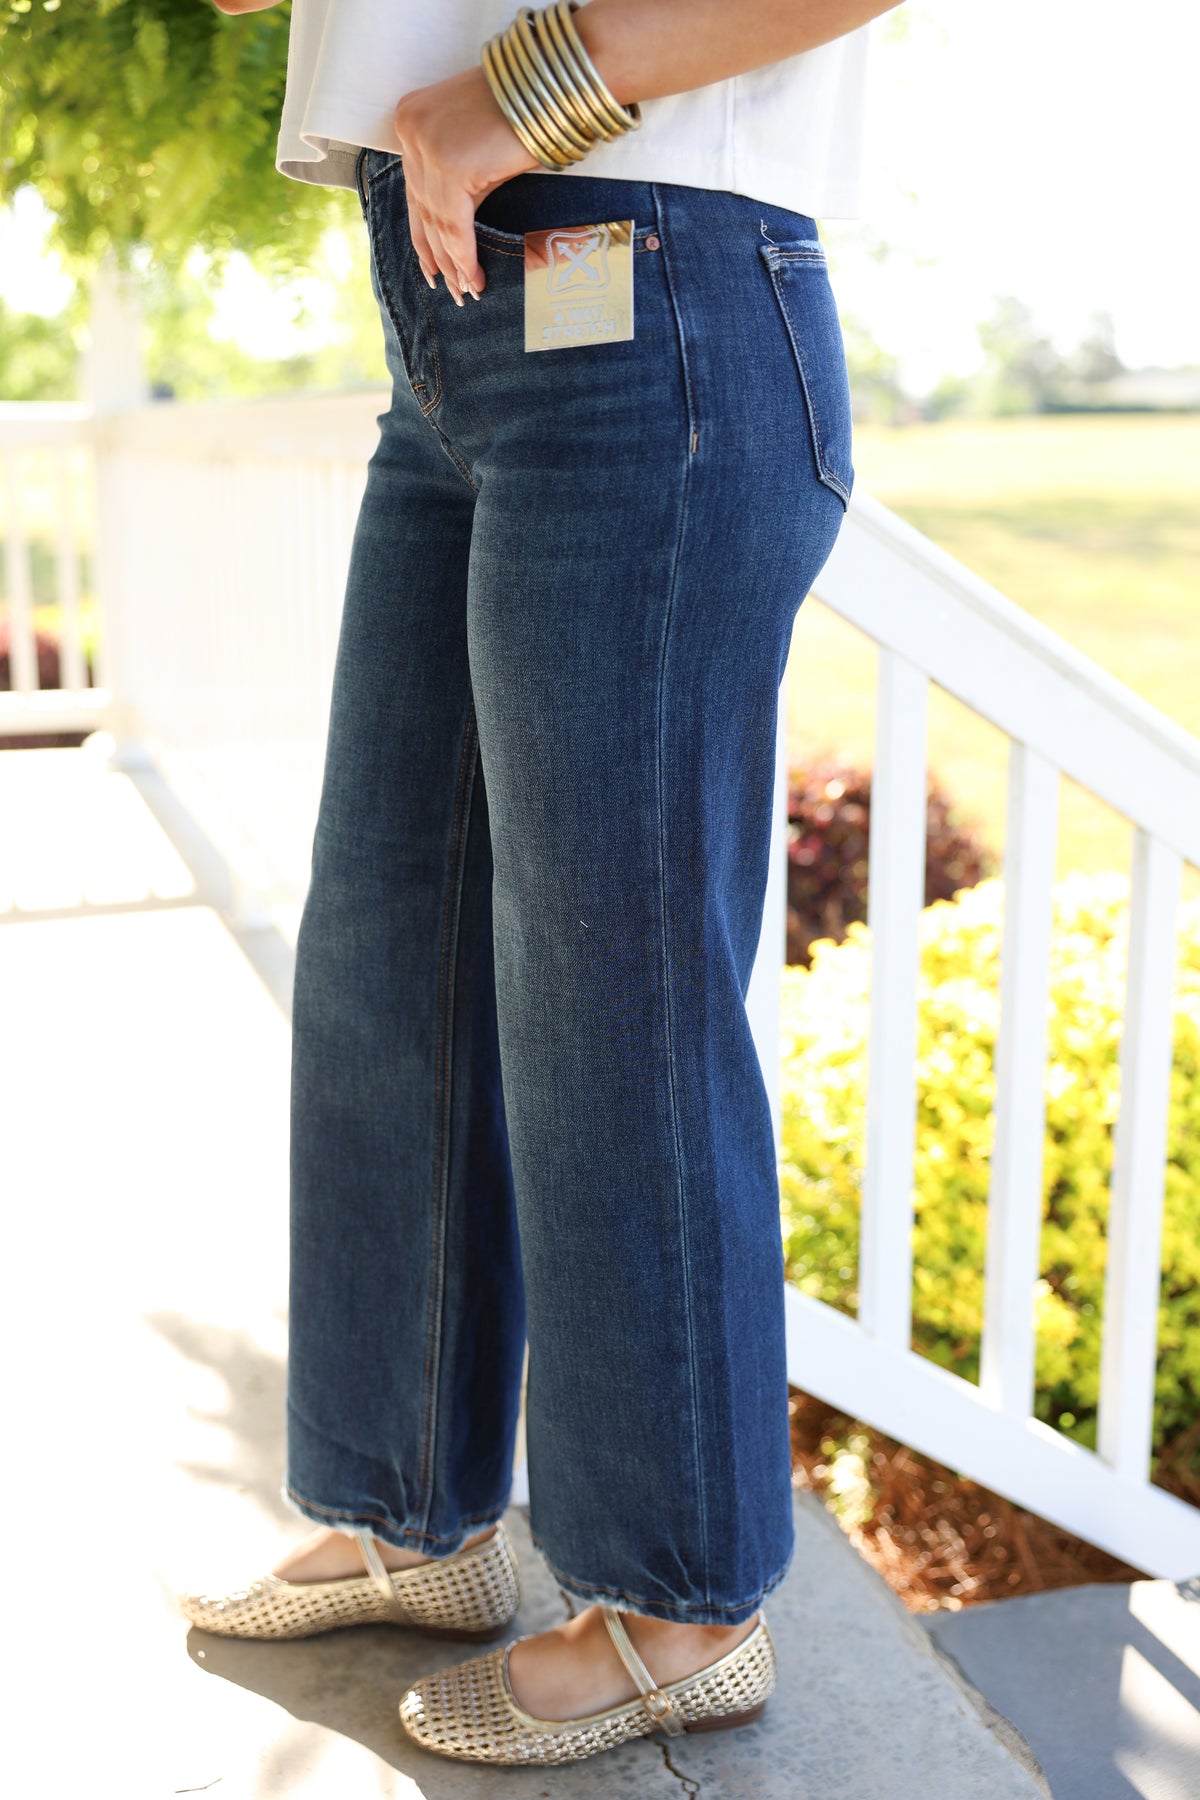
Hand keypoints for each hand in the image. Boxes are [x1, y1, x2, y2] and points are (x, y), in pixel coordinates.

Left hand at [392, 65, 539, 302]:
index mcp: (412, 118)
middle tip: (450, 288)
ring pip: (437, 222)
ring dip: (454, 263)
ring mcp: (427, 147)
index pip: (413, 188)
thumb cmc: (526, 107)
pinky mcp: (450, 167)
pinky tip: (476, 278)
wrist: (553, 82)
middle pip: (421, 208)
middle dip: (437, 254)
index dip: (423, 233)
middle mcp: (411, 130)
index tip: (432, 266)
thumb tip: (455, 220)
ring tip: (468, 291)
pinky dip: (465, 257)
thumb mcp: (477, 137)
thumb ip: (456, 168)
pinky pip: (455, 226)